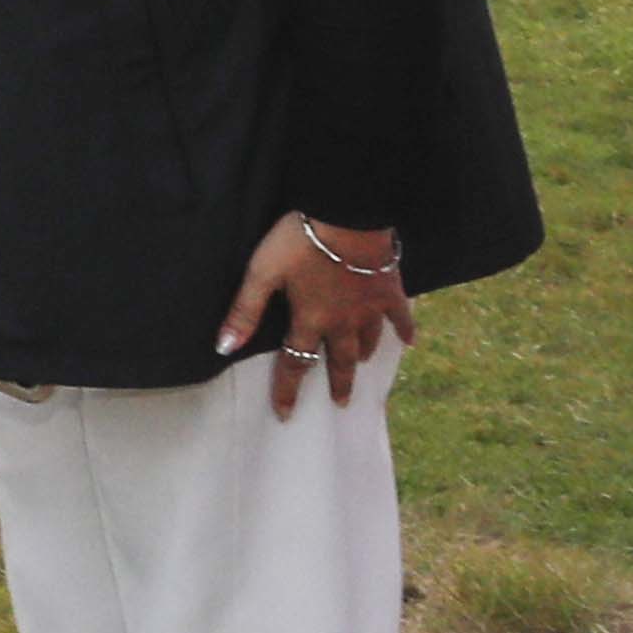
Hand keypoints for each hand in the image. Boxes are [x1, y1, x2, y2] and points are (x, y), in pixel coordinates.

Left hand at [220, 210, 414, 413]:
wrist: (348, 217)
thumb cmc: (300, 242)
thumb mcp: (262, 273)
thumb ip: (245, 311)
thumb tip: (224, 348)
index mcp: (310, 320)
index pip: (295, 364)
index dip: (287, 390)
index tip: (285, 414)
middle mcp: (342, 322)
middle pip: (339, 359)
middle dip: (338, 382)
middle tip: (341, 402)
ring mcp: (370, 307)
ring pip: (369, 340)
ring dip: (363, 355)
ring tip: (362, 365)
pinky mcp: (390, 289)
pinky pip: (400, 316)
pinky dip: (404, 330)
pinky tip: (409, 340)